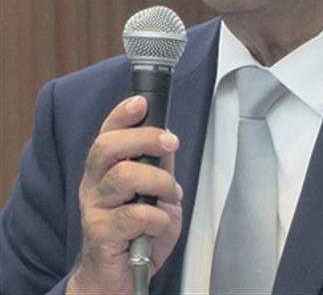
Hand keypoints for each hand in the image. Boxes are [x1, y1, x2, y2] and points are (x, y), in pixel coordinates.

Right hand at [66, 96, 182, 294]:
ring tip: (171, 195)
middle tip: (170, 143)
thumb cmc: (135, 234)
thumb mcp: (154, 195)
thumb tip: (167, 140)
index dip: (122, 115)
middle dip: (144, 138)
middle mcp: (94, 186)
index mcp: (104, 171)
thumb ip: (159, 168)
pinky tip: (160, 225)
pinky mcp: (101, 235)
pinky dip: (159, 218)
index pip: (106, 134)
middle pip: (108, 147)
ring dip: (159, 181)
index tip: (141, 102)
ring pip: (124, 176)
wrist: (115, 280)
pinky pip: (136, 215)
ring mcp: (95, 209)